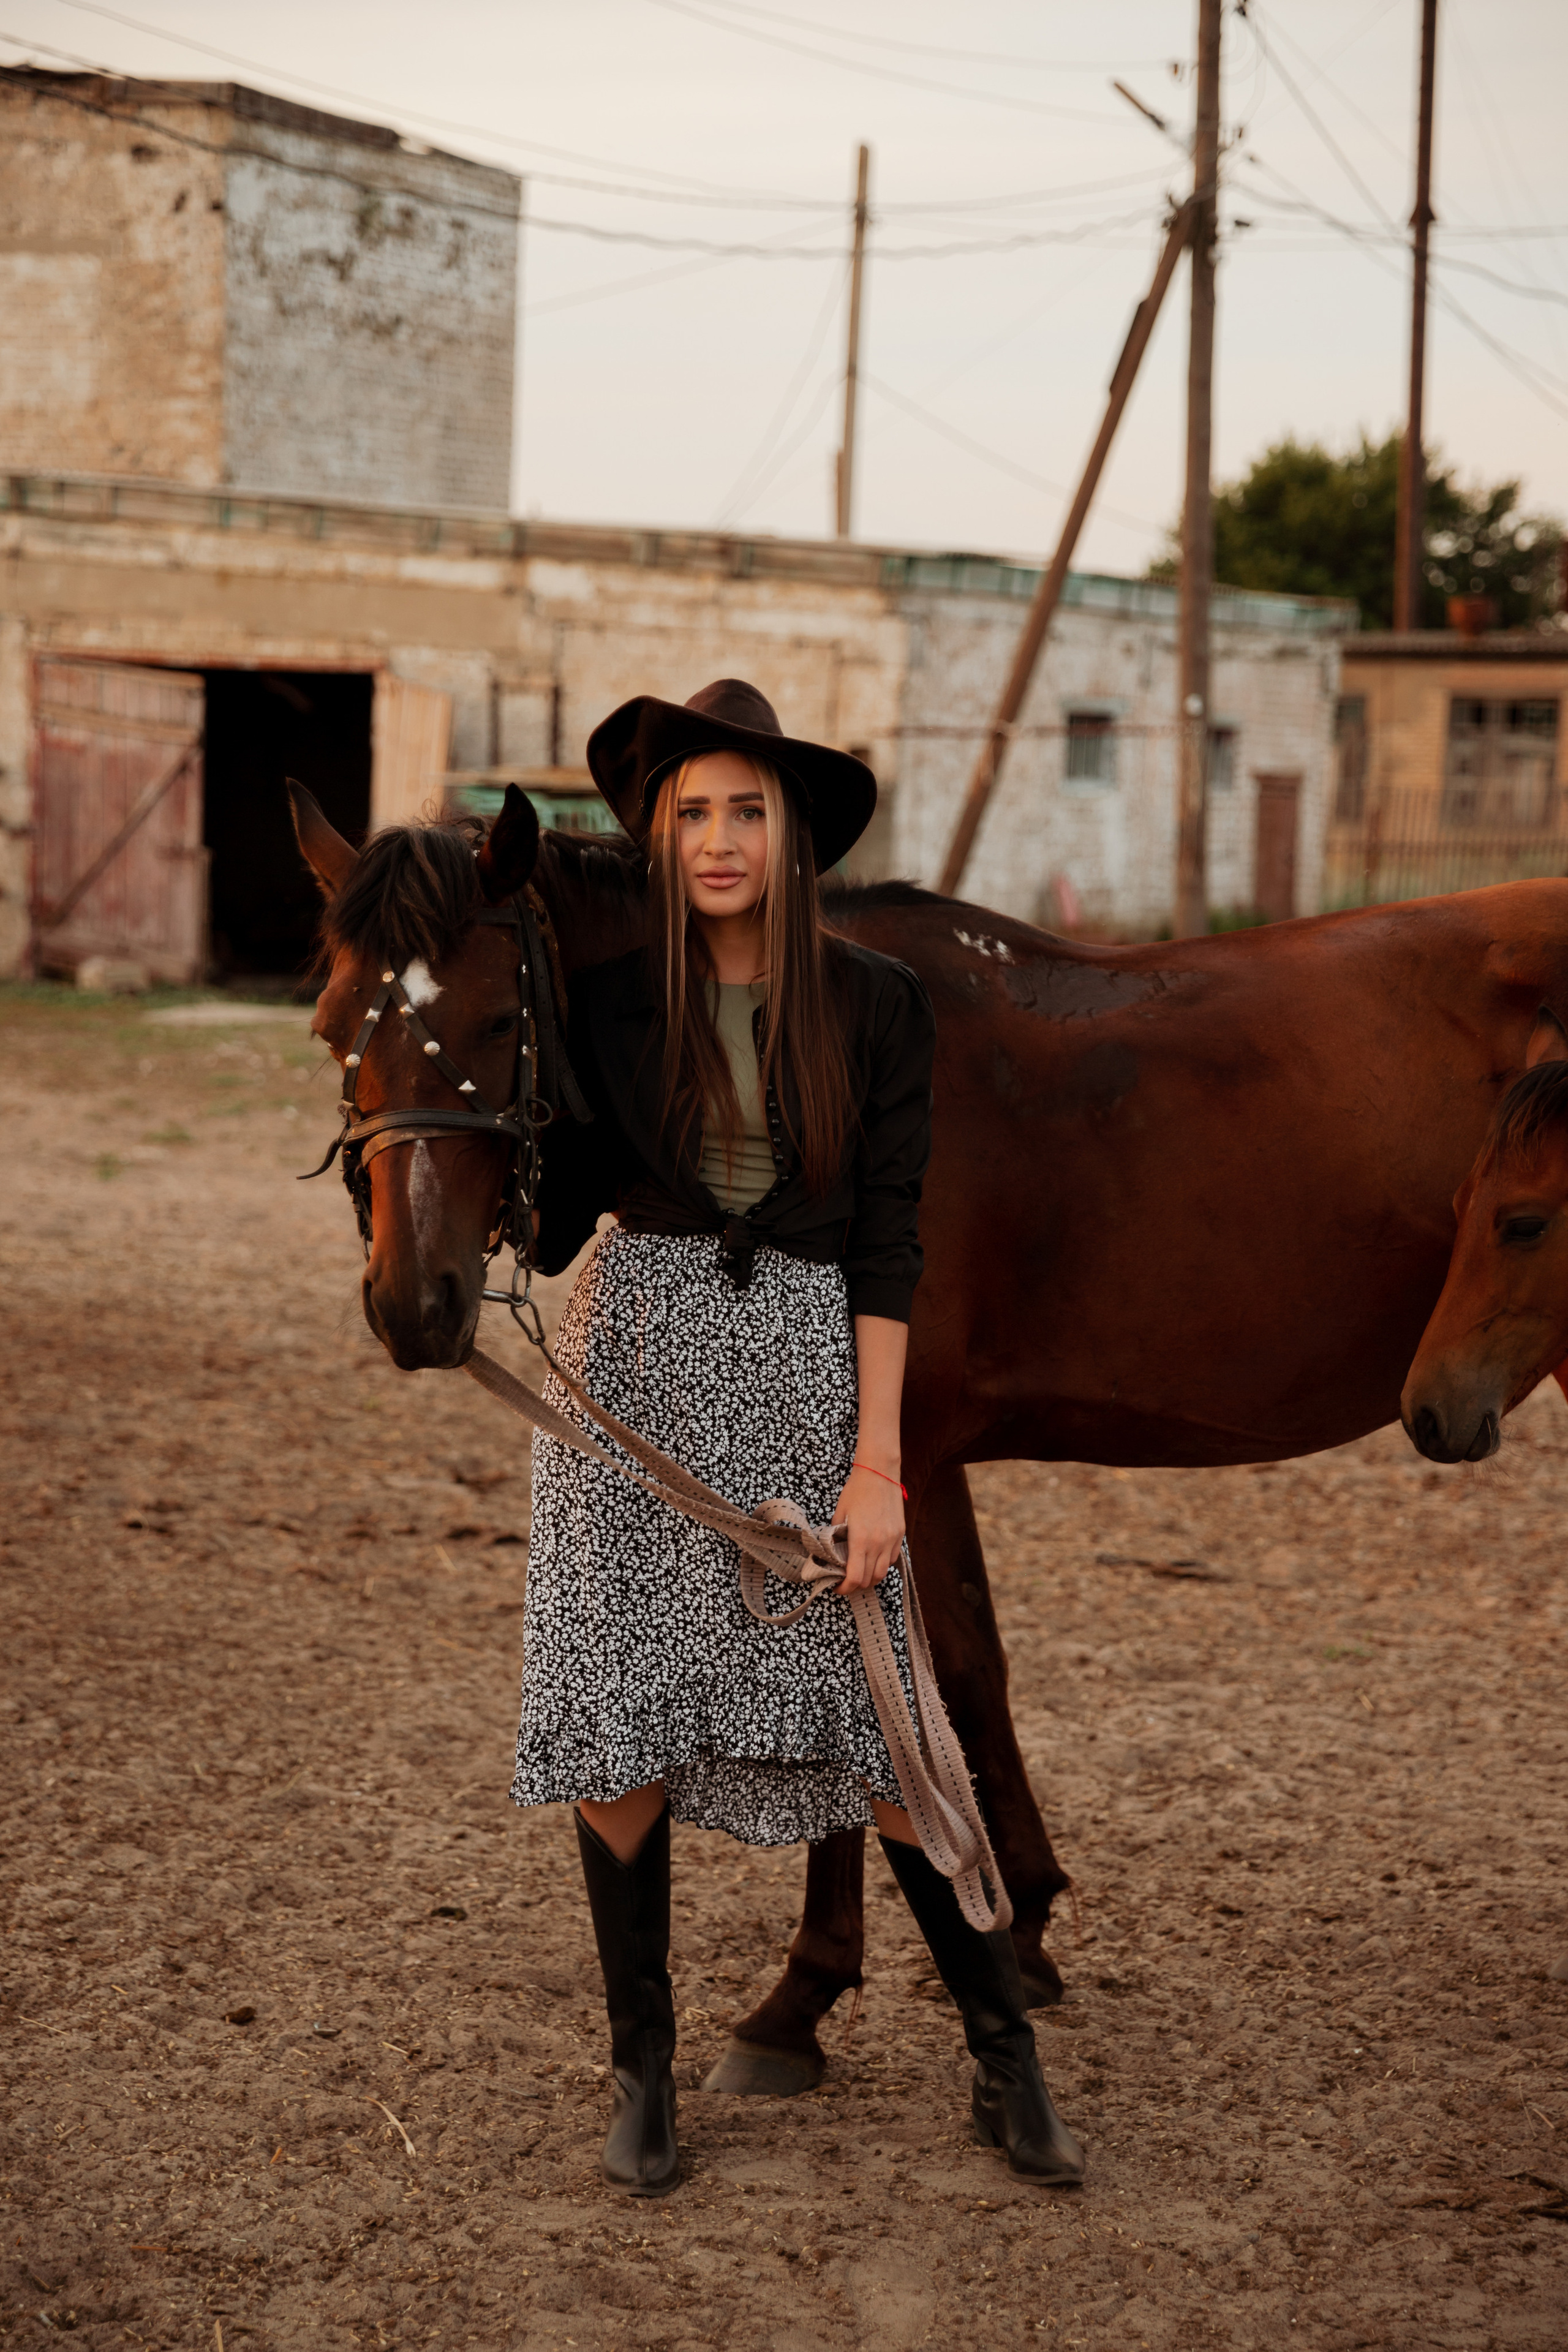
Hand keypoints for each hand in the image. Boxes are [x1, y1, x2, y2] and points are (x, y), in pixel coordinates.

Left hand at [831, 1461, 904, 1593]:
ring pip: (883, 1573)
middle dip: (856, 1586)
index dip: (845, 1588)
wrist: (879, 1473)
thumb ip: (836, 1537)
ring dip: (871, 1578)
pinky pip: (892, 1559)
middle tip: (846, 1582)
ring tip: (860, 1573)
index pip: (855, 1578)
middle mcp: (879, 1543)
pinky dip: (882, 1565)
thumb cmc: (856, 1491)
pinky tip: (872, 1559)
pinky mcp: (900, 1535)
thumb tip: (833, 1554)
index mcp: (861, 1539)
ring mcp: (892, 1540)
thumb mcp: (839, 1514)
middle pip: (870, 1580)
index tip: (837, 1587)